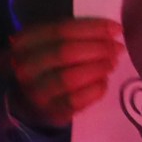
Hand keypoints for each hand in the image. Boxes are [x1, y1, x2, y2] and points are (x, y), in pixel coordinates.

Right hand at [8, 18, 124, 127]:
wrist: (29, 101)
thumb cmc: (46, 65)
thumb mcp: (48, 43)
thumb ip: (71, 34)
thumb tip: (110, 31)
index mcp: (24, 43)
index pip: (60, 30)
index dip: (92, 28)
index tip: (116, 28)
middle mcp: (25, 68)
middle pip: (65, 52)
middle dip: (98, 48)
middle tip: (117, 48)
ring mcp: (36, 92)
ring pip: (70, 78)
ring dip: (98, 68)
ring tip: (112, 63)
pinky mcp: (51, 112)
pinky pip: (77, 100)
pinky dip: (95, 89)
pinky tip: (103, 82)